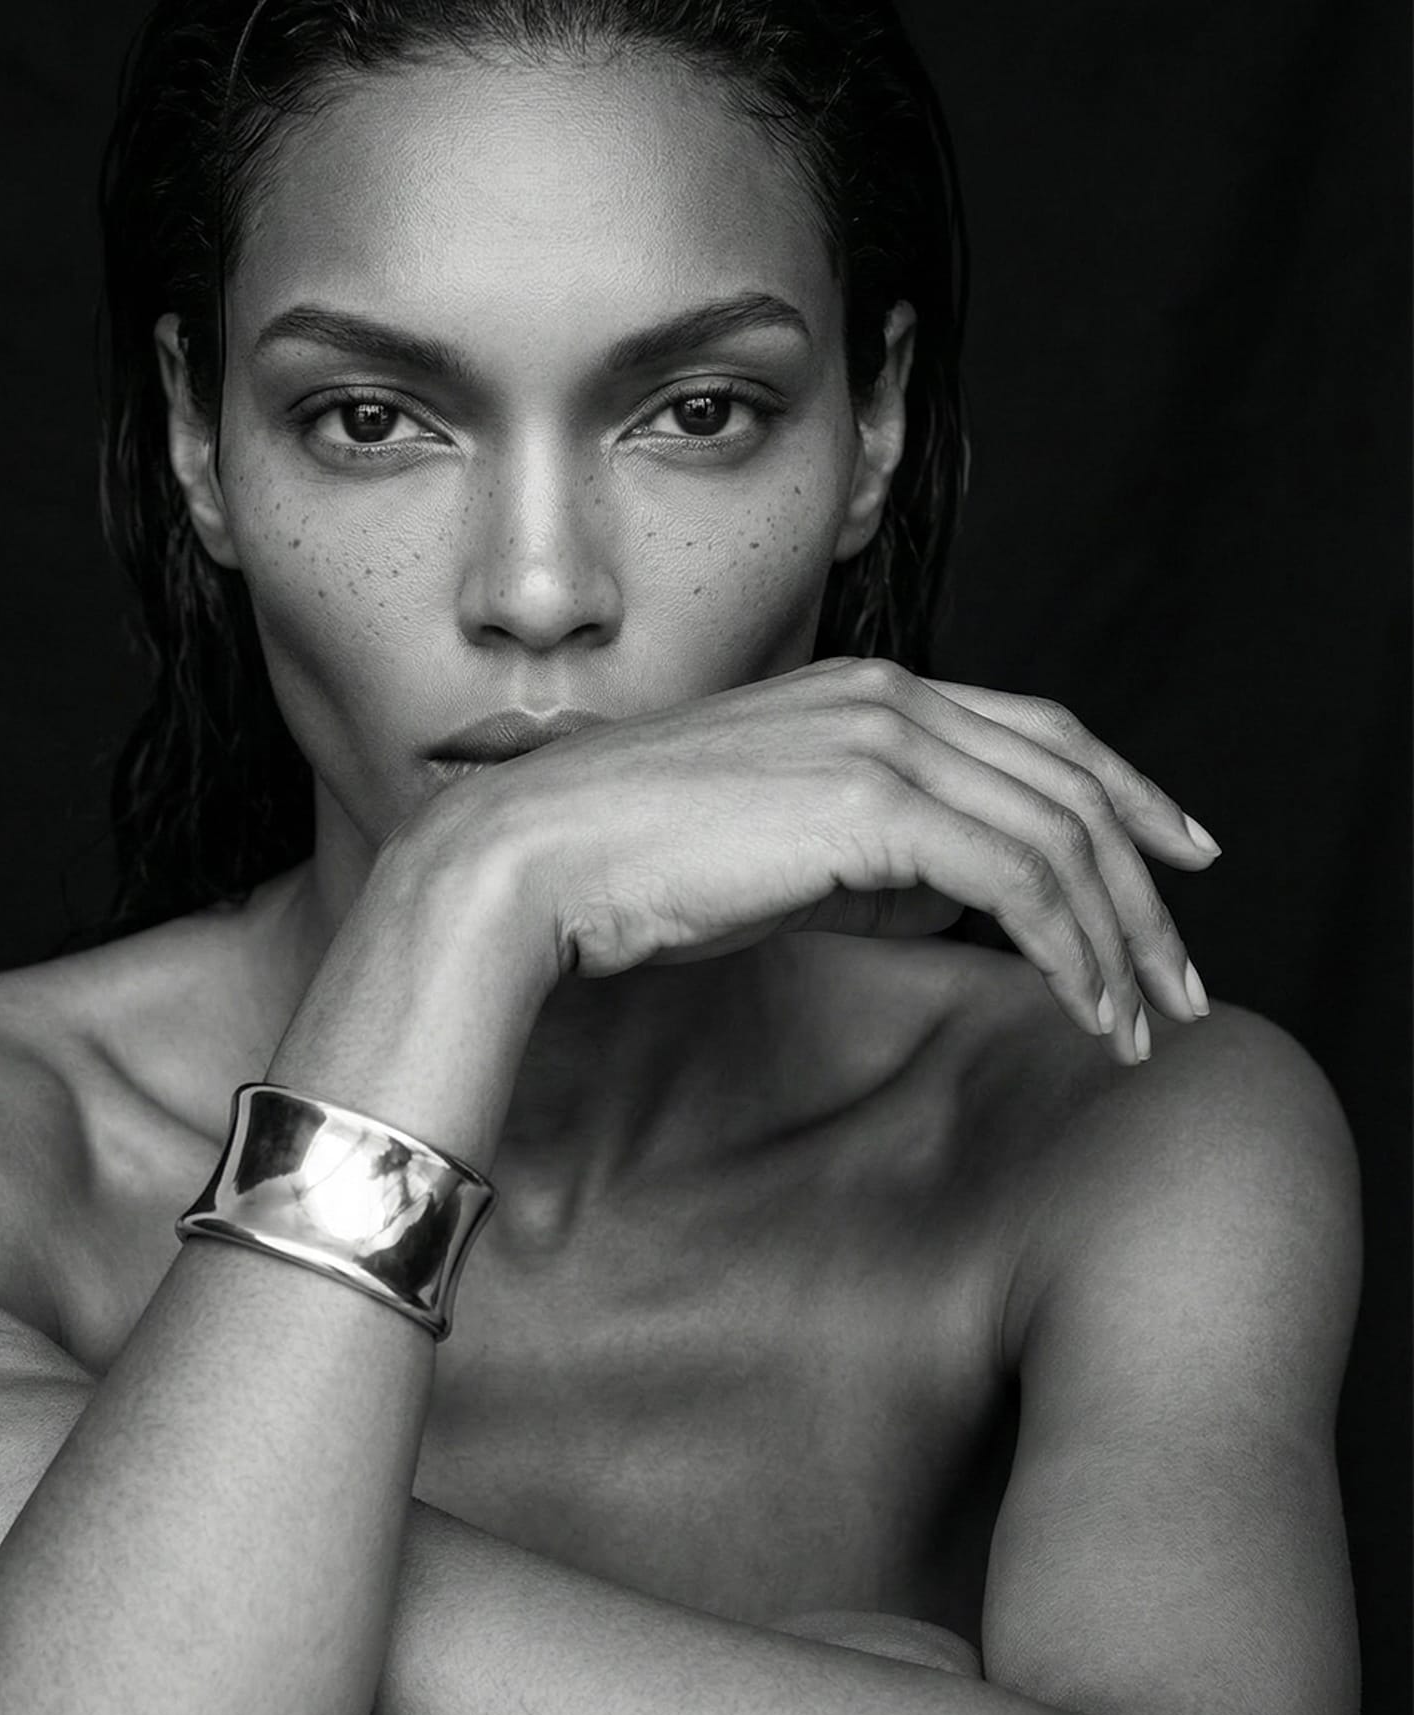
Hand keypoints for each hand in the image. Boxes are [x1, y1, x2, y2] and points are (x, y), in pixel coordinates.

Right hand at [440, 656, 1217, 1064]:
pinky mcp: (874, 803)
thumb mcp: (781, 850)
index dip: (1125, 793)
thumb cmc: (635, 867)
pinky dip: (1070, 949)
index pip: (1040, 731)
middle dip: (1144, 886)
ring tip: (1140, 1024)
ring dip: (1117, 939)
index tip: (1176, 859)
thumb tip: (958, 894)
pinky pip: (1019, 878)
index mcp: (869, 689)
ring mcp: (884, 739)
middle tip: (1181, 981)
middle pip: (1071, 781)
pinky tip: (1085, 1008)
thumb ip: (875, 855)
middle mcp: (891, 695)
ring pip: (1060, 833)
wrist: (534, 860)